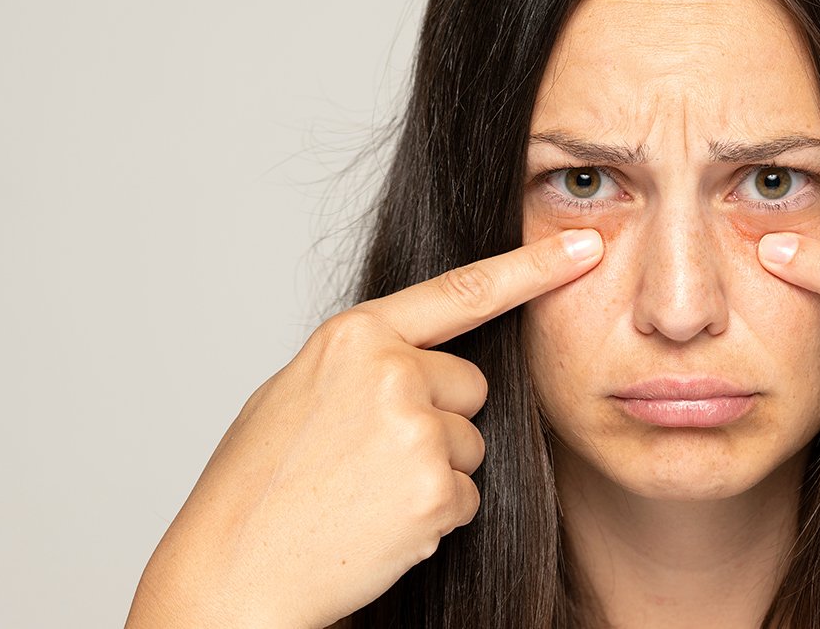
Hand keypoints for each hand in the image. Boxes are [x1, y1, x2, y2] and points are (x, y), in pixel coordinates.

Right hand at [126, 228, 604, 627]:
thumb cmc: (257, 486)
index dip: (531, 268)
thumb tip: (416, 356)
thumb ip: (362, 363)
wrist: (234, 569)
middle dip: (439, 419)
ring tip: (363, 493)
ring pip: (471, 444)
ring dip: (435, 473)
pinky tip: (378, 524)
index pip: (461, 292)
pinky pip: (466, 496)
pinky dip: (434, 517)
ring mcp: (415, 430)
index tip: (585, 249)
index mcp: (353, 337)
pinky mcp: (435, 490)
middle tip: (368, 458)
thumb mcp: (295, 392)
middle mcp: (390, 372)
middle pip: (471, 385)